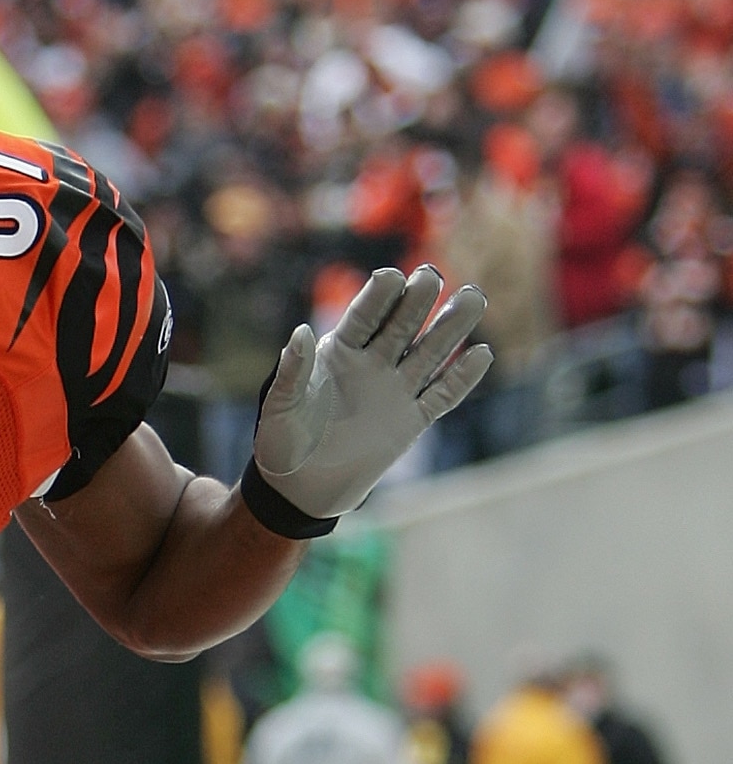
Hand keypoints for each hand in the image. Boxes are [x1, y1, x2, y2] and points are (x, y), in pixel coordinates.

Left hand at [252, 267, 492, 521]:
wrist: (302, 488)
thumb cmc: (283, 442)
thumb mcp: (282, 406)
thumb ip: (294, 371)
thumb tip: (301, 332)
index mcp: (339, 352)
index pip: (364, 317)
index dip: (378, 297)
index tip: (391, 277)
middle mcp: (372, 364)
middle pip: (402, 324)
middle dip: (417, 300)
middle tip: (432, 275)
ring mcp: (394, 390)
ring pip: (429, 352)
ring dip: (451, 327)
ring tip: (473, 298)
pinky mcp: (411, 421)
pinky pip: (441, 395)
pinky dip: (461, 378)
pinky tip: (482, 354)